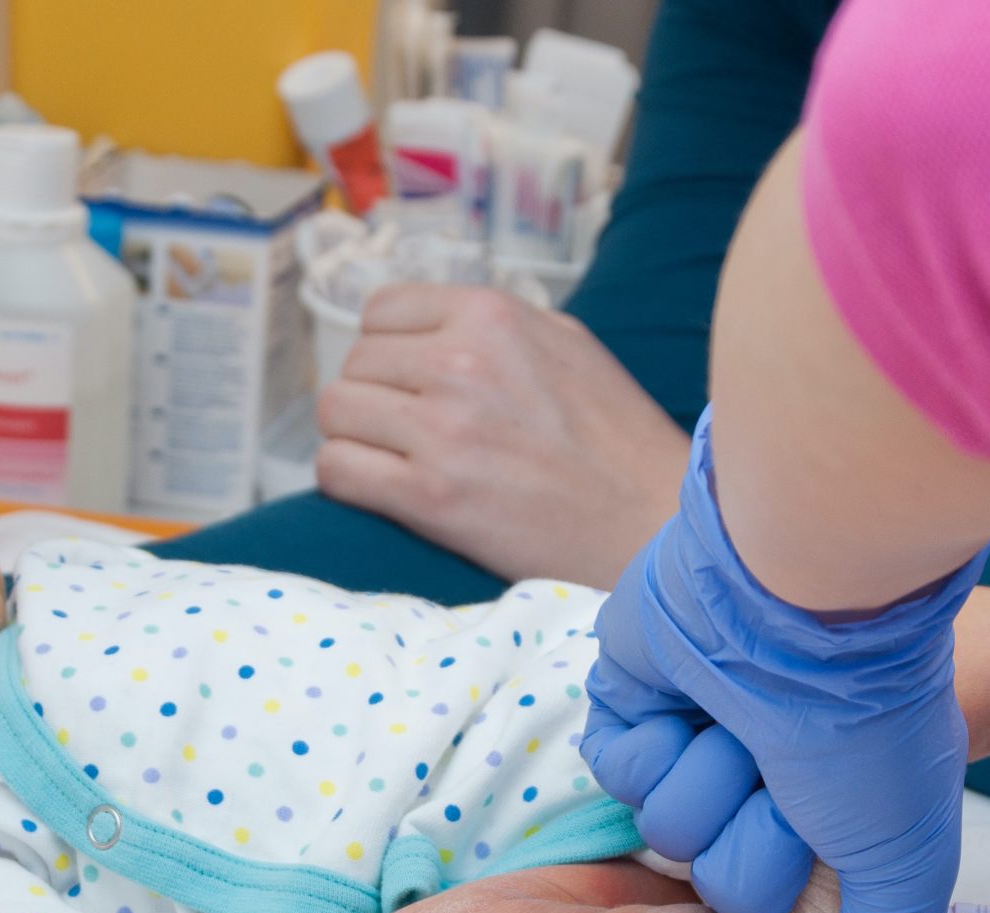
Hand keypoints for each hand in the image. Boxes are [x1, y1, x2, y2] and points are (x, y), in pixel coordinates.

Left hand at [314, 284, 687, 588]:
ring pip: (336, 412)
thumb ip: (491, 327)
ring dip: (357, 438)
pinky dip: (347, 481)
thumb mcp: (565, 344)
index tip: (411, 383)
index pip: (380, 311)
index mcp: (492, 315)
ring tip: (396, 462)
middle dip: (375, 397)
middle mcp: (461, 362)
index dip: (389, 351)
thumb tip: (425, 327)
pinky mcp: (431, 496)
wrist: (653, 524)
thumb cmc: (618, 442)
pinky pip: (337, 470)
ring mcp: (442, 429)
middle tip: (411, 433)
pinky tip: (385, 492)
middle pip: (355, 364)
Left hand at [583, 411, 985, 912]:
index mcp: (828, 827)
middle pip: (713, 888)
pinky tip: (690, 699)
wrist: (801, 596)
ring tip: (742, 725)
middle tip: (786, 779)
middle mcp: (764, 790)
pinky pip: (616, 770)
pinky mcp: (635, 703)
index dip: (785, 903)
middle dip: (746, 841)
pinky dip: (653, 741)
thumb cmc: (867, 727)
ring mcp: (698, 744)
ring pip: (661, 831)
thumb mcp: (902, 875)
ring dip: (703, 782)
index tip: (818, 848)